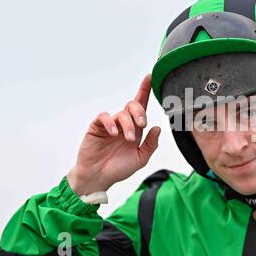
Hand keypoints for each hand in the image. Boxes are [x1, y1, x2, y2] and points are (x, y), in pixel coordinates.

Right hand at [67, 74, 160, 195]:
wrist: (99, 178)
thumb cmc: (119, 168)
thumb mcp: (140, 159)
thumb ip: (151, 144)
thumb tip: (158, 128)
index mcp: (135, 129)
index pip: (142, 106)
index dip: (145, 90)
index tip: (150, 77)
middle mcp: (123, 123)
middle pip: (133, 105)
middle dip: (140, 112)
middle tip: (142, 124)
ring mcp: (110, 124)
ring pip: (122, 113)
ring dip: (128, 125)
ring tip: (129, 139)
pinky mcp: (97, 127)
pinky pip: (104, 117)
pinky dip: (111, 123)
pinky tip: (114, 134)